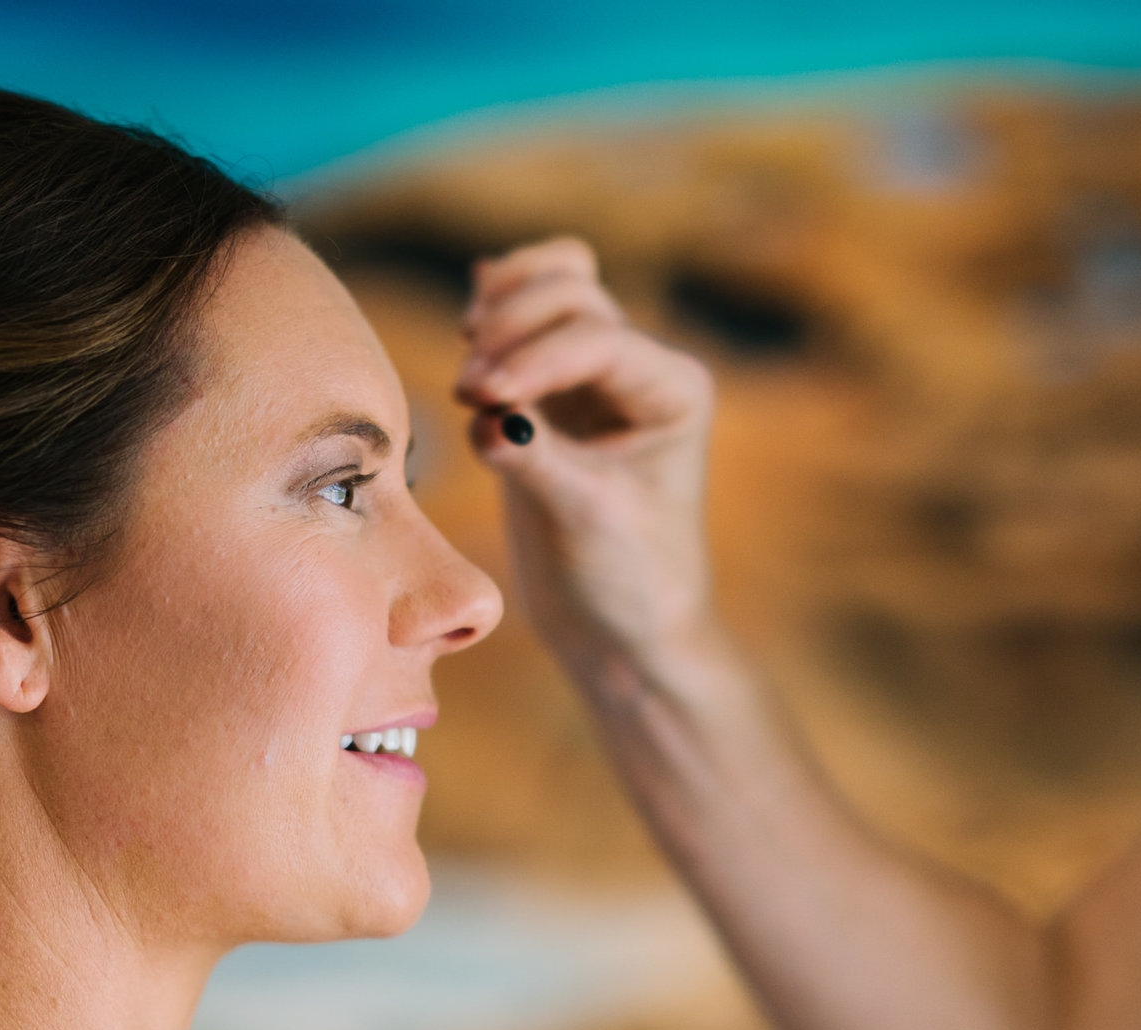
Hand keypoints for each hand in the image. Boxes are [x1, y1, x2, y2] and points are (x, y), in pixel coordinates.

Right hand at [455, 238, 719, 676]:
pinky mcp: (551, 394)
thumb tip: (485, 416)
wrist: (620, 630)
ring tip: (470, 376)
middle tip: (466, 394)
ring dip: (501, 311)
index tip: (477, 399)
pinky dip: (493, 317)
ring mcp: (595, 376)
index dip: (534, 358)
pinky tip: (467, 339)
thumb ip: (535, 460)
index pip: (597, 342)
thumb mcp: (583, 523)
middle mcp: (640, 371)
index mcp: (674, 391)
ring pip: (551, 290)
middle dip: (511, 330)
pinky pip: (522, 324)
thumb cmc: (625, 582)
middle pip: (571, 296)